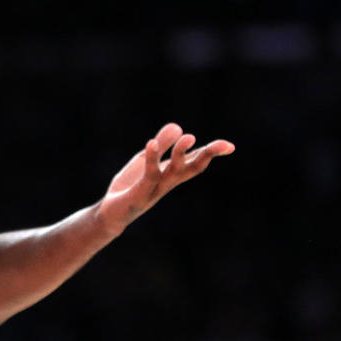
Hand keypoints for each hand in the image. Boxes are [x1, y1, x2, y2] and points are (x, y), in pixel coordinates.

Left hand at [97, 122, 234, 232]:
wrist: (110, 213)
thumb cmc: (130, 186)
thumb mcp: (145, 160)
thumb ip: (161, 144)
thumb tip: (178, 127)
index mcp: (171, 174)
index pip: (194, 161)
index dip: (211, 153)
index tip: (230, 146)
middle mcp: (167, 182)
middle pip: (191, 168)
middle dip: (207, 156)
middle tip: (224, 145)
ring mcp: (155, 189)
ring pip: (173, 172)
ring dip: (181, 154)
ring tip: (189, 137)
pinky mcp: (140, 194)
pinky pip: (149, 175)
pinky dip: (152, 159)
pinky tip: (152, 143)